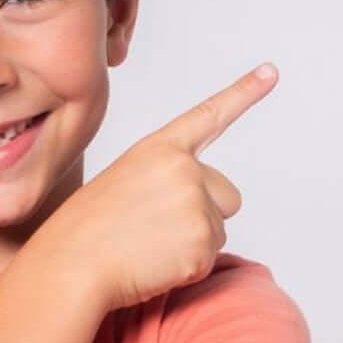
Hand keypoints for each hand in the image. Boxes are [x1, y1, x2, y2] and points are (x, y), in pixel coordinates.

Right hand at [41, 63, 278, 311]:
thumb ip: (165, 181)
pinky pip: (208, 260)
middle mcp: (185, 170)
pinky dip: (185, 270)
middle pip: (228, 196)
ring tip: (147, 248)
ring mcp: (196, 206)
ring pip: (218, 231)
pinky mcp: (202, 244)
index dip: (243, 93)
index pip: (208, 116)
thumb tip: (195, 209)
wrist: (71, 267)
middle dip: (205, 215)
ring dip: (191, 245)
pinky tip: (151, 265)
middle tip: (157, 230)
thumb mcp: (122, 183)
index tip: (271, 72)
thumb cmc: (85, 230)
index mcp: (159, 149)